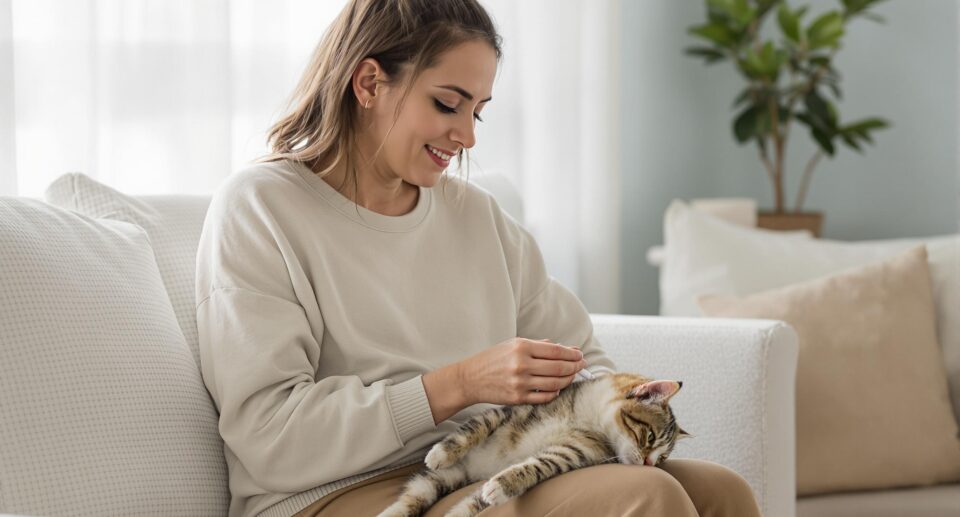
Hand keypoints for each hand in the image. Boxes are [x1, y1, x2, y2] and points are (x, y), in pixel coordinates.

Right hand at [454, 338, 586, 405]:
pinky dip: (555, 393)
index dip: (571, 354)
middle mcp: (521, 364)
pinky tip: (558, 388)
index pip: (555, 350)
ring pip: (555, 383)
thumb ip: (539, 345)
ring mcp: (520, 383)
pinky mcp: (518, 398)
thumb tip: (567, 348)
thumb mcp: (513, 344)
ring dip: (568, 380)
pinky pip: (544, 397)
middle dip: (574, 367)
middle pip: (558, 367)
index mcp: (521, 347)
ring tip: (572, 376)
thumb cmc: (493, 359)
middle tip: (582, 365)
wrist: (469, 379)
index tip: (579, 355)